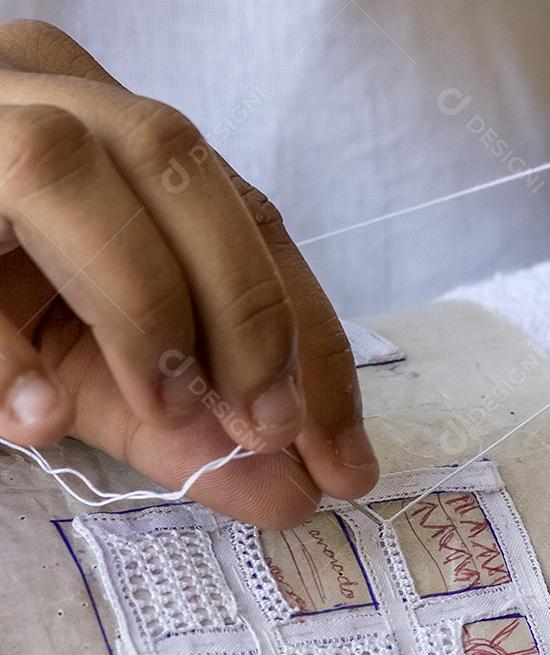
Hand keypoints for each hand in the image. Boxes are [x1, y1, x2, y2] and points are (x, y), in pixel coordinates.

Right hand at [0, 20, 377, 526]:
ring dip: (141, 308)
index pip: (251, 222)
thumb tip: (294, 492)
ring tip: (167, 411)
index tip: (344, 456)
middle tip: (267, 432)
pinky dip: (1, 346)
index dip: (310, 340)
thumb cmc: (4, 312)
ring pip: (67, 168)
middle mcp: (55, 97)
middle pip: (178, 166)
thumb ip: (193, 426)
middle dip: (243, 312)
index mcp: (128, 145)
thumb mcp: (109, 373)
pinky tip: (36, 418)